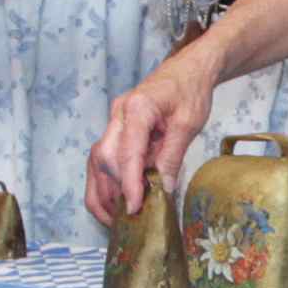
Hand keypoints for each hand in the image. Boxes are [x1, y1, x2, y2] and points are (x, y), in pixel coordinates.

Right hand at [88, 59, 215, 221]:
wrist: (188, 69)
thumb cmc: (191, 90)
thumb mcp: (189, 124)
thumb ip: (173, 156)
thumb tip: (163, 189)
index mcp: (137, 109)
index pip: (126, 153)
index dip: (128, 184)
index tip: (134, 208)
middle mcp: (118, 115)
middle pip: (104, 159)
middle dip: (112, 191)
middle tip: (128, 218)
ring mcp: (114, 121)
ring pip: (97, 161)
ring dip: (103, 190)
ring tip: (117, 218)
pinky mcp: (117, 129)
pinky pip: (104, 158)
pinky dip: (108, 180)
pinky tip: (118, 200)